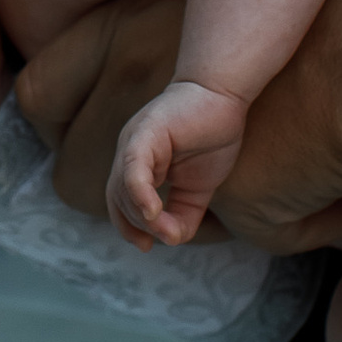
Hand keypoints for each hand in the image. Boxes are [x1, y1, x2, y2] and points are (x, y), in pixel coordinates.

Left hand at [107, 78, 245, 250]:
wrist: (224, 95)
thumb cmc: (212, 135)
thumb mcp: (198, 187)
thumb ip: (184, 215)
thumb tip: (173, 240)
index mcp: (138, 164)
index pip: (120, 202)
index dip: (127, 228)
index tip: (145, 246)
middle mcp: (129, 152)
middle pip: (117, 199)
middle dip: (135, 226)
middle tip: (162, 239)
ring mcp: (134, 141)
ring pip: (122, 188)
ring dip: (142, 216)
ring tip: (167, 230)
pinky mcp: (145, 132)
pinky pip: (133, 167)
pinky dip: (139, 192)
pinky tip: (152, 212)